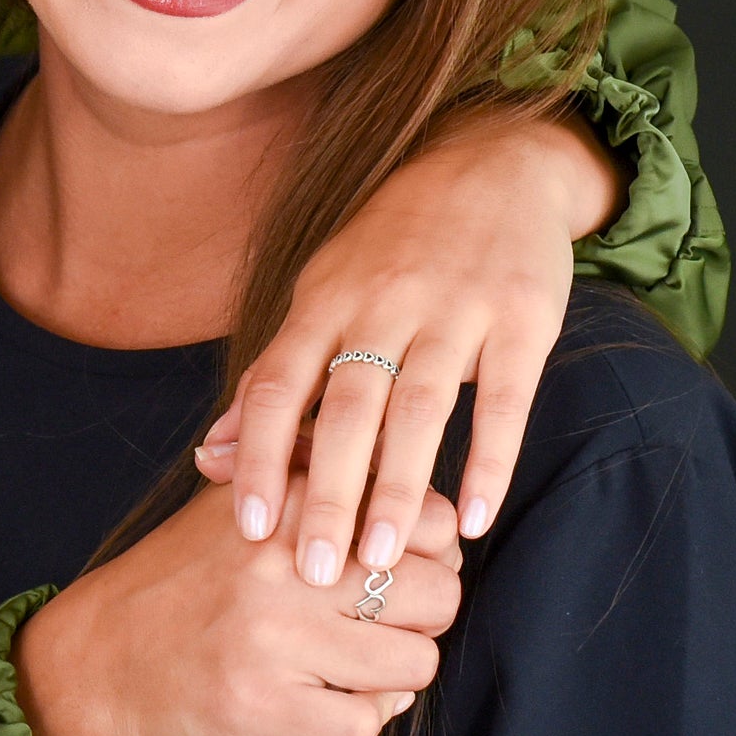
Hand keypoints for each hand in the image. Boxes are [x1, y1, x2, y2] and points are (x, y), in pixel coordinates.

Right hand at [13, 479, 460, 735]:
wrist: (101, 661)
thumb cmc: (184, 581)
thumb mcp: (240, 504)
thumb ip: (309, 473)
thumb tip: (396, 460)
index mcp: (288, 500)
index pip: (430, 518)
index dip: (429, 552)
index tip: (399, 569)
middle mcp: (284, 563)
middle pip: (438, 593)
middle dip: (424, 618)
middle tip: (387, 627)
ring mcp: (274, 637)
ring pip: (415, 664)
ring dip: (396, 676)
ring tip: (358, 668)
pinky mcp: (263, 707)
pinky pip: (365, 724)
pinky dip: (356, 723)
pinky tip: (326, 706)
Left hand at [194, 109, 618, 585]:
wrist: (493, 163)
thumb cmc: (392, 244)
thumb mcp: (321, 292)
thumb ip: (274, 373)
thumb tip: (212, 452)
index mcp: (324, 300)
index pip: (276, 385)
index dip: (258, 456)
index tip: (248, 527)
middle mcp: (384, 302)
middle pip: (345, 408)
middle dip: (326, 494)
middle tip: (314, 572)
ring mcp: (456, 308)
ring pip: (418, 408)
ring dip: (396, 488)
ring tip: (378, 560)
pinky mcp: (523, 318)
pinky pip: (503, 399)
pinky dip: (489, 460)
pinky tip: (474, 518)